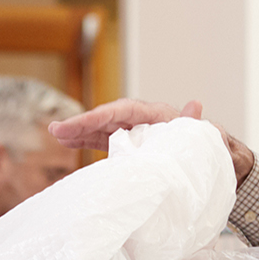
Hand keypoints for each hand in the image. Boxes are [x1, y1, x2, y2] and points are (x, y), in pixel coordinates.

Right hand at [47, 97, 199, 149]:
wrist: (202, 155)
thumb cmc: (199, 144)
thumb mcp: (196, 133)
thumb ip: (190, 121)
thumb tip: (196, 104)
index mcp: (153, 114)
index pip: (120, 112)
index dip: (97, 118)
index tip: (77, 124)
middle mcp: (138, 119)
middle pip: (105, 118)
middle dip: (80, 123)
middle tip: (56, 130)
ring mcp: (130, 131)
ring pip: (100, 128)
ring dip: (78, 131)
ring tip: (55, 135)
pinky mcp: (126, 142)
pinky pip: (102, 139)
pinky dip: (86, 140)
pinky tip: (68, 143)